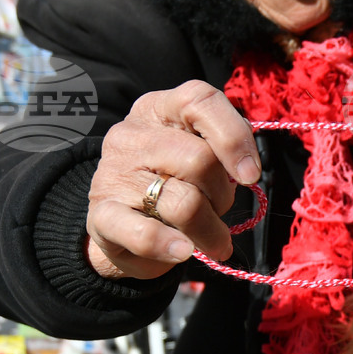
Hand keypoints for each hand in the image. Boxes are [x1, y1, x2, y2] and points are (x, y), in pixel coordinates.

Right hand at [86, 80, 261, 279]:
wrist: (123, 221)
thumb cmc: (175, 178)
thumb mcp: (200, 151)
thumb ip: (223, 148)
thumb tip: (246, 168)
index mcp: (161, 108)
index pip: (199, 101)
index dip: (233, 137)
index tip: (250, 174)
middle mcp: (133, 134)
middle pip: (199, 160)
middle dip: (222, 194)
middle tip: (220, 209)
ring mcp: (114, 173)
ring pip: (184, 203)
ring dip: (209, 229)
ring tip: (212, 238)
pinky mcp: (102, 215)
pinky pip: (143, 235)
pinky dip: (170, 246)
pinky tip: (183, 251)